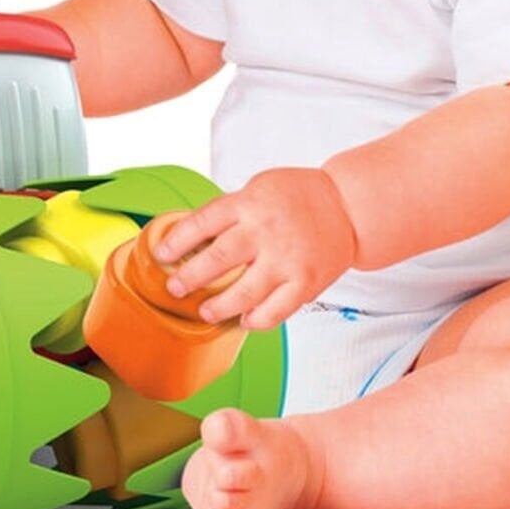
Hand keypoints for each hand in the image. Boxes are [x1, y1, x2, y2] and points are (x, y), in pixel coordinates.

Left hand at [156, 168, 356, 329]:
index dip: (176, 242)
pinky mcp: (304, 283)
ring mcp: (286, 260)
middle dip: (188, 278)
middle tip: (175, 288)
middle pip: (216, 259)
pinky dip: (254, 320)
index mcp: (249, 203)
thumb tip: (190, 237)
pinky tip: (244, 319)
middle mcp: (266, 231)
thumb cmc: (299, 197)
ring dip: (217, 306)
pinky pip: (273, 312)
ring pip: (242, 293)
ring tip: (205, 310)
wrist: (349, 207)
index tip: (160, 255)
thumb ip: (230, 211)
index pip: (201, 223)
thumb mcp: (258, 188)